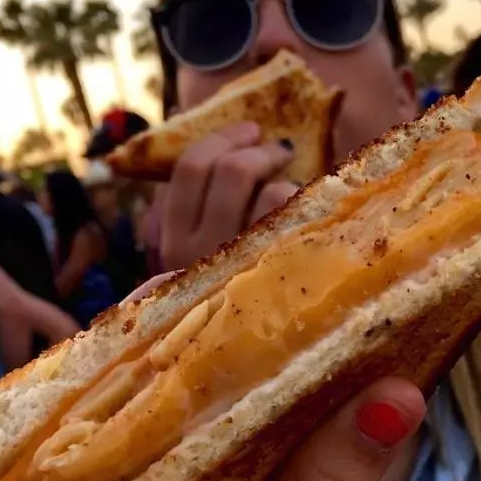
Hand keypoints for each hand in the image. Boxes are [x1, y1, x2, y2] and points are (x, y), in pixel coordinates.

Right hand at [160, 122, 296, 271]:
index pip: (189, 169)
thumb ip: (190, 204)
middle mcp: (202, 253)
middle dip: (261, 151)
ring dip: (283, 181)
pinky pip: (292, 214)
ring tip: (292, 189)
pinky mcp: (279, 270)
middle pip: (231, 170)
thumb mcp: (193, 251)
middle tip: (282, 150)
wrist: (257, 355)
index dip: (222, 139)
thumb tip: (188, 125)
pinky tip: (306, 216)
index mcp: (174, 241)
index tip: (250, 130)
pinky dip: (303, 204)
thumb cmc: (226, 284)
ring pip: (270, 193)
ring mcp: (241, 263)